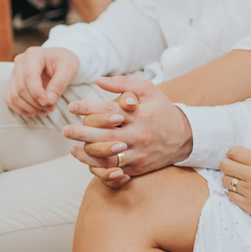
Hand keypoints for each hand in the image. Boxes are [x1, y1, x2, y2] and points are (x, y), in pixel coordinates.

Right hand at [7, 47, 78, 114]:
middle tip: (51, 108)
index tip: (48, 102)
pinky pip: (11, 100)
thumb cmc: (65, 62)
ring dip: (30, 108)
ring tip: (47, 110)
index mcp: (33, 54)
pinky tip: (36, 111)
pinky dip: (22, 109)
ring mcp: (15, 73)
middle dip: (36, 102)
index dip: (37, 92)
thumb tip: (49, 100)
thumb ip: (59, 83)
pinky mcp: (14, 84)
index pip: (29, 76)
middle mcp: (20, 63)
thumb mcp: (69, 69)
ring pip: (15, 96)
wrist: (61, 60)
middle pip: (21, 88)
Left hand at [62, 77, 192, 187]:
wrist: (185, 137)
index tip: (72, 107)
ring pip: (107, 155)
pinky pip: (113, 170)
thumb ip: (124, 84)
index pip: (110, 110)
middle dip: (82, 132)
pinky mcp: (137, 166)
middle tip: (65, 130)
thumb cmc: (162, 110)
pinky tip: (86, 159)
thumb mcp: (149, 91)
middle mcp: (139, 134)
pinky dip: (97, 166)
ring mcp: (138, 152)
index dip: (88, 108)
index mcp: (141, 114)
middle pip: (105, 134)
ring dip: (87, 151)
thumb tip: (99, 81)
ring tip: (72, 147)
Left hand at [220, 146, 250, 228]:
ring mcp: (249, 191)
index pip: (234, 152)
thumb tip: (242, 158)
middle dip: (228, 166)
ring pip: (225, 181)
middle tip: (234, 170)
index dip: (233, 155)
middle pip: (225, 165)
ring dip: (230, 181)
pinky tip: (245, 194)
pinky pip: (230, 196)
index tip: (236, 159)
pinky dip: (235, 194)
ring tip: (241, 183)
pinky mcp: (248, 205)